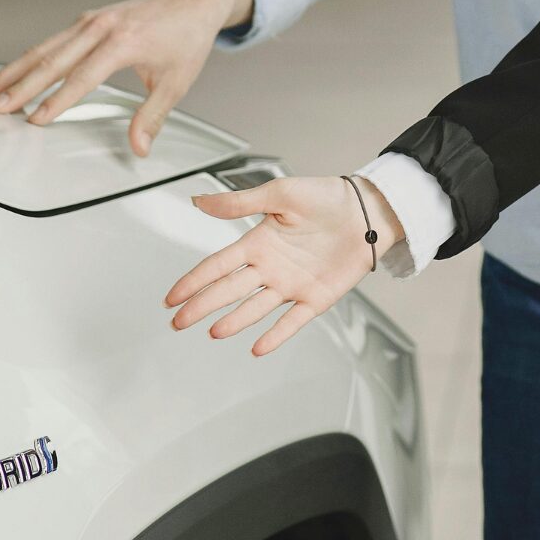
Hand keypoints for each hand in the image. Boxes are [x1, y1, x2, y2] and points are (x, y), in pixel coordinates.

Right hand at [0, 0, 253, 157]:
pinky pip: (52, 41)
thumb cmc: (185, 39)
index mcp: (124, 41)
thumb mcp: (177, 82)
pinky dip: (27, 59)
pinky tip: (10, 75)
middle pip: (53, 60)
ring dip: (14, 71)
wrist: (191, 0)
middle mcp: (102, 26)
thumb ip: (153, 117)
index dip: (58, 100)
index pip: (83, 76)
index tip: (35, 120)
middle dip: (20, 86)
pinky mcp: (87, 20)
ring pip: (44, 48)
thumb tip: (139, 147)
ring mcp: (91, 20)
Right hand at [165, 174, 405, 354]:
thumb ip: (240, 202)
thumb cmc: (326, 197)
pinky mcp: (315, 298)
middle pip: (229, 290)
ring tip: (214, 331)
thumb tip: (200, 200)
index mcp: (258, 242)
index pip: (217, 265)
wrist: (367, 210)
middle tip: (179, 321)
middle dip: (202, 306)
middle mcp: (271, 267)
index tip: (172, 297)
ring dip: (235, 321)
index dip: (193, 281)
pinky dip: (276, 335)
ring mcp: (292, 285)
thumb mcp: (280, 193)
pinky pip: (292, 321)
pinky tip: (259, 346)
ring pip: (256, 308)